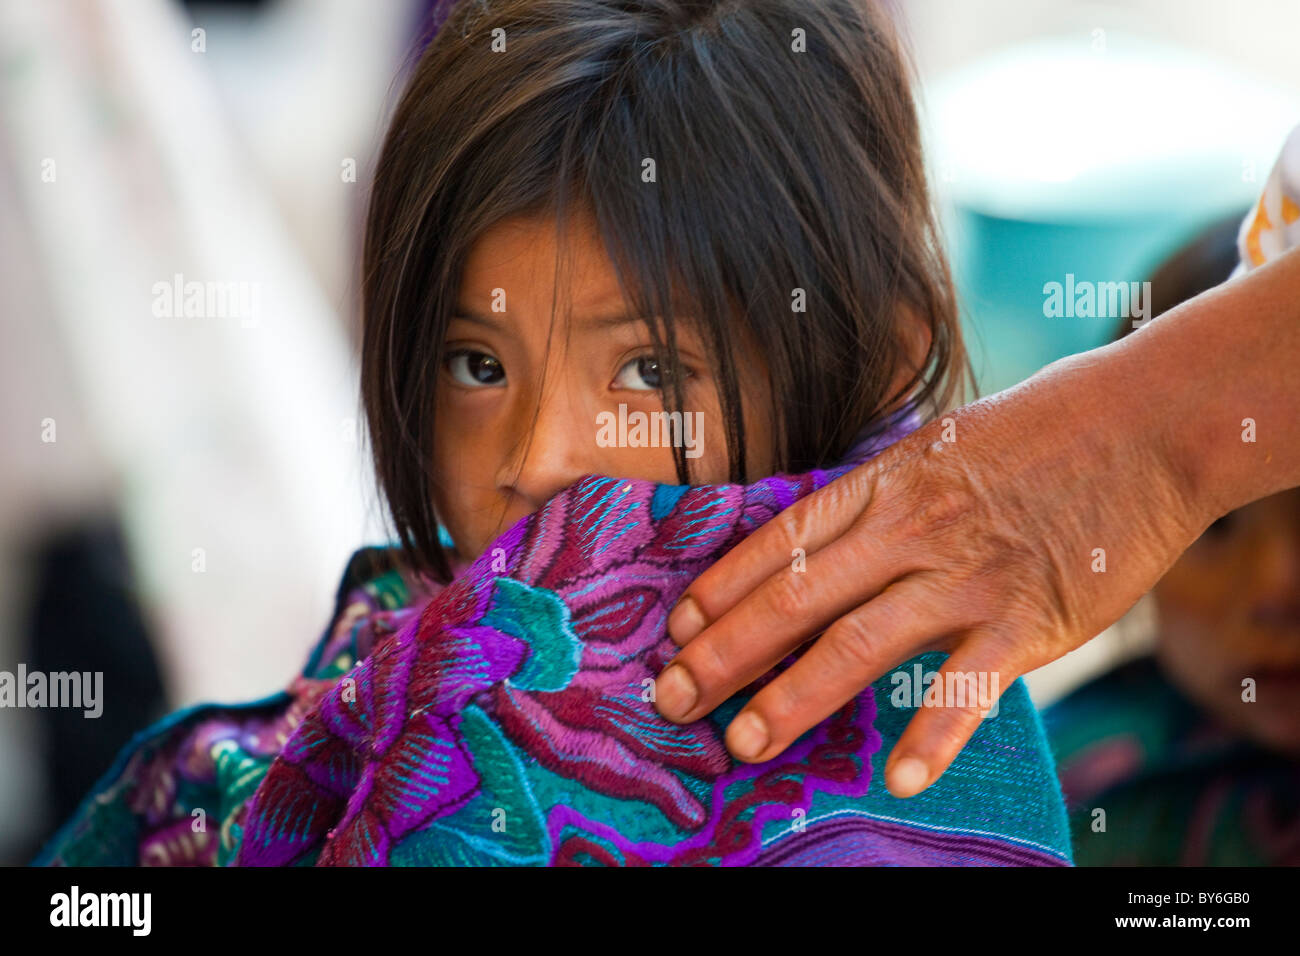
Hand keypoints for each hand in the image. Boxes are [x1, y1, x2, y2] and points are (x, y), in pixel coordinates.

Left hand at [652, 345, 1212, 796]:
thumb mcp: (938, 442)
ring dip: (794, 697)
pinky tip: (900, 779)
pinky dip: (935, 733)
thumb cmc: (1040, 428)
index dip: (722, 587)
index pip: (782, 541)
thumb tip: (823, 535)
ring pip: (859, 643)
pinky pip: (971, 685)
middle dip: (726, 652)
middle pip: (797, 598)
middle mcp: (911, 528)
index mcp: (885, 484)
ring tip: (744, 744)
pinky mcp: (1032, 616)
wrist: (1149, 419)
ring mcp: (968, 574)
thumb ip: (882, 493)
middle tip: (672, 698)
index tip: (677, 628)